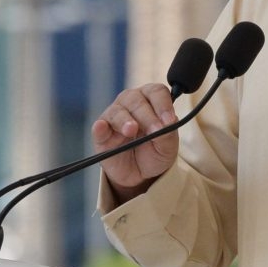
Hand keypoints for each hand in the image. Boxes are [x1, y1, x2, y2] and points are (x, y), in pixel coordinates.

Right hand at [92, 84, 178, 205]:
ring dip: (125, 120)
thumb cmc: (156, 152)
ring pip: (118, 112)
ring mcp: (114, 116)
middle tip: (155, 130)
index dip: (163, 104)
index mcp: (151, 100)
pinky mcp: (101, 134)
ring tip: (132, 130)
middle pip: (137, 100)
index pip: (156, 92)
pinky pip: (98, 127)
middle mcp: (131, 102)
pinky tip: (102, 127)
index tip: (169, 121)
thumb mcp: (168, 147)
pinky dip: (100, 127)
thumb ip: (168, 134)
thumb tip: (167, 123)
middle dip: (148, 116)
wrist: (142, 175)